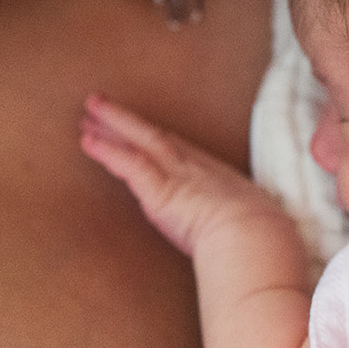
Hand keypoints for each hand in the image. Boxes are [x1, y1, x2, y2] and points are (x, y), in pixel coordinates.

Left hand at [80, 93, 291, 254]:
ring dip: (114, 123)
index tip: (142, 129)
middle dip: (130, 123)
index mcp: (218, 178)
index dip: (158, 139)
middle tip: (105, 107)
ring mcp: (177, 175)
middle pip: (157, 138)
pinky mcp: (160, 189)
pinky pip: (129, 163)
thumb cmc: (261, 237)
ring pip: (141, 140)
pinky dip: (108, 151)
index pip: (181, 152)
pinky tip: (87, 140)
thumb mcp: (256, 226)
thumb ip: (242, 227)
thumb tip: (247, 240)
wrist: (255, 237)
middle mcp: (196, 169)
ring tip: (91, 108)